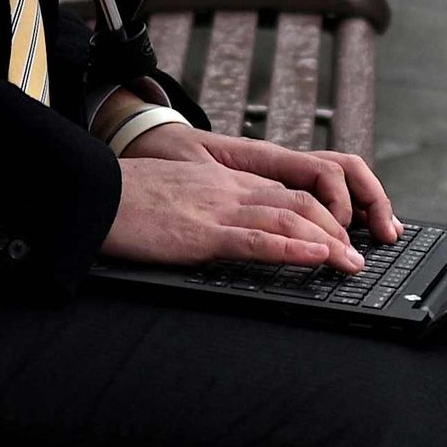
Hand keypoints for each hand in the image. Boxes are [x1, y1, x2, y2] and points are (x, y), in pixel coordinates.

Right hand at [105, 154, 365, 270]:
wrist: (90, 195)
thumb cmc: (123, 203)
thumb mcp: (174, 199)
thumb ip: (201, 211)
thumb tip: (215, 234)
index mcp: (221, 183)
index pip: (284, 193)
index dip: (320, 214)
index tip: (340, 237)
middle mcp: (228, 191)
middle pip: (298, 202)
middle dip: (336, 230)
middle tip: (356, 256)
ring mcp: (217, 210)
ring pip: (287, 218)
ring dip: (327, 242)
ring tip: (351, 263)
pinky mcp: (201, 233)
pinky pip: (257, 238)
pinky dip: (293, 247)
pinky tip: (317, 256)